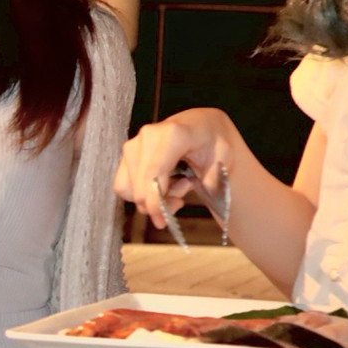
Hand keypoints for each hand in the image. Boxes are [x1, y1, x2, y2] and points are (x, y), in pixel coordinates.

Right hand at [115, 109, 232, 234]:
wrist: (200, 125)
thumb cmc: (213, 142)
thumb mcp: (224, 157)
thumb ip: (212, 178)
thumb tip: (189, 195)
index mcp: (173, 134)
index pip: (155, 174)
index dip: (155, 202)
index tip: (162, 222)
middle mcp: (148, 136)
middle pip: (140, 187)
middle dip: (158, 205)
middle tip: (181, 201)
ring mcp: (134, 144)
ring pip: (130, 189)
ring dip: (151, 199)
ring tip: (176, 188)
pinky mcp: (126, 154)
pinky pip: (123, 186)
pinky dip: (141, 194)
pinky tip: (161, 185)